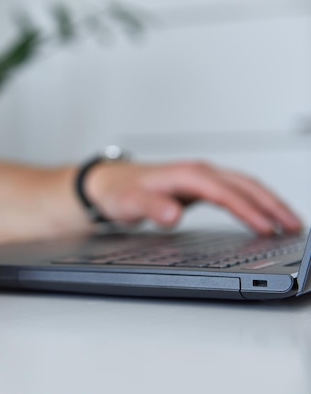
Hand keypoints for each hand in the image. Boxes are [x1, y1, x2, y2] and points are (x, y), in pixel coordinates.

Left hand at [85, 161, 302, 233]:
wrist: (109, 183)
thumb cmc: (119, 192)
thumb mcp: (128, 203)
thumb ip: (150, 208)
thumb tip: (174, 214)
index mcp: (186, 174)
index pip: (225, 192)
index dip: (248, 210)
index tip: (267, 228)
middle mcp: (198, 172)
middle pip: (244, 185)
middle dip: (272, 204)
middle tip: (295, 226)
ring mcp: (201, 178)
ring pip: (244, 186)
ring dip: (268, 202)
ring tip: (290, 224)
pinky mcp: (200, 187)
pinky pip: (235, 193)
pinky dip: (254, 204)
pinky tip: (263, 218)